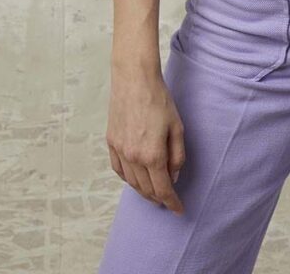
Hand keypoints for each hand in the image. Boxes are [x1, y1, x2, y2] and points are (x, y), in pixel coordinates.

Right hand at [106, 66, 185, 213]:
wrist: (134, 79)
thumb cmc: (159, 100)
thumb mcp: (177, 127)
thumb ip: (177, 155)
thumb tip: (173, 176)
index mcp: (152, 155)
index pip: (163, 189)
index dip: (172, 202)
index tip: (179, 209)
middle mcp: (133, 157)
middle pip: (146, 189)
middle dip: (159, 198)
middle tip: (168, 201)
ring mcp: (120, 150)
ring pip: (131, 182)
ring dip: (143, 191)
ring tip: (154, 192)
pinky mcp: (111, 142)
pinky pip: (118, 170)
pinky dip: (128, 179)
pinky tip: (135, 178)